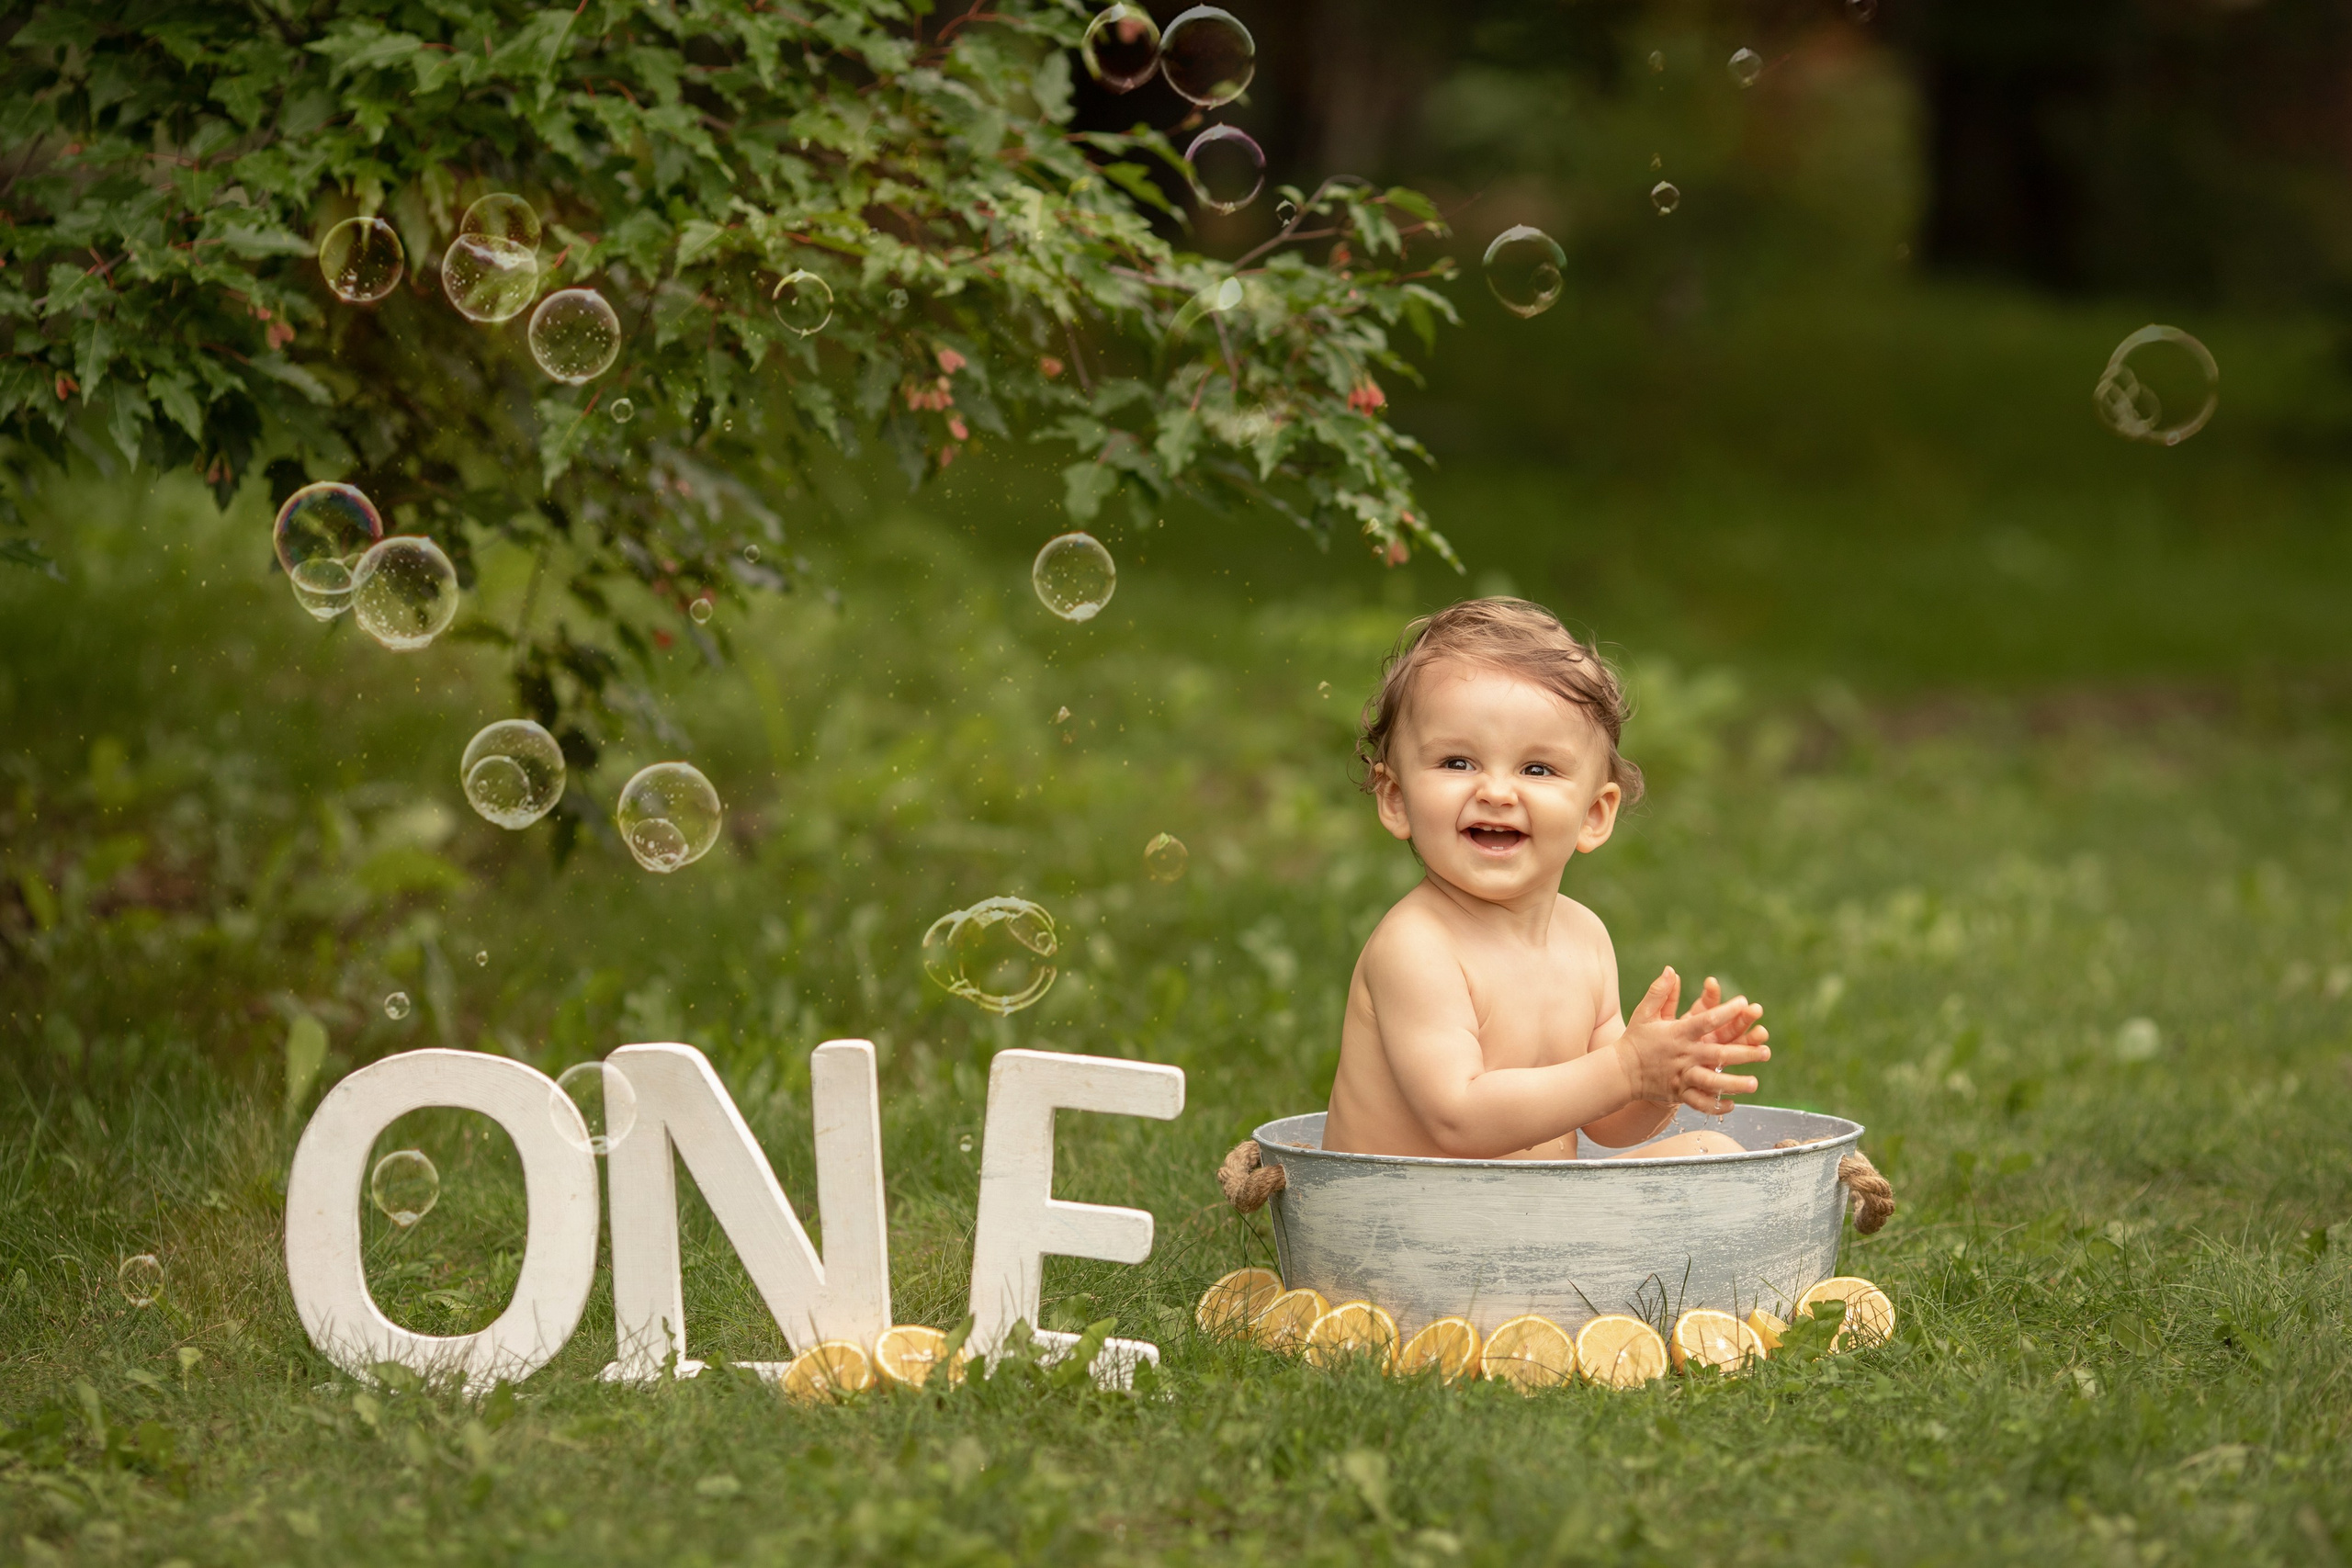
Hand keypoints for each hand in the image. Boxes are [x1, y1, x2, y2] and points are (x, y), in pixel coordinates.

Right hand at [1611, 967, 1770, 1114]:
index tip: (1744, 1004)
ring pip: (1712, 1082)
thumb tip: (1670, 970)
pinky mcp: (1679, 1094)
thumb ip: (1659, 992)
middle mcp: (1684, 1056)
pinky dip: (1715, 1106)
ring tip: (1755, 1083)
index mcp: (1678, 1034)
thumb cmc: (1636, 1039)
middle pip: (1718, 1054)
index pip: (1706, 1021)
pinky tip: (1732, 1105)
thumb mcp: (1645, 1013)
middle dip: (1743, 1053)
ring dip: (1734, 1084)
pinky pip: (1700, 1103)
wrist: (1621, 1072)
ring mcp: (1682, 1076)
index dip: (1725, 1012)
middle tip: (1766, 1051)